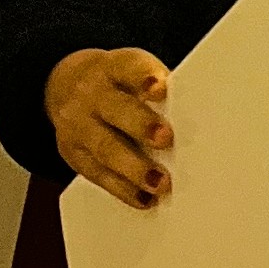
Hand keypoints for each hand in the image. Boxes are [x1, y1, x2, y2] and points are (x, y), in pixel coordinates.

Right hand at [45, 48, 172, 211]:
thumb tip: (200, 119)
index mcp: (113, 68)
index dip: (143, 77)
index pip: (127, 68)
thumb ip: (158, 92)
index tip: (160, 88)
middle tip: (166, 139)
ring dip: (133, 167)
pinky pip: (98, 174)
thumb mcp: (134, 73)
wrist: (68, 87)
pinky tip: (144, 198)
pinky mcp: (74, 154)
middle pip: (115, 109)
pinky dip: (123, 188)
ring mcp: (78, 125)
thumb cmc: (121, 84)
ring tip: (159, 182)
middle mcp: (92, 95)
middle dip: (141, 125)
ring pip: (105, 147)